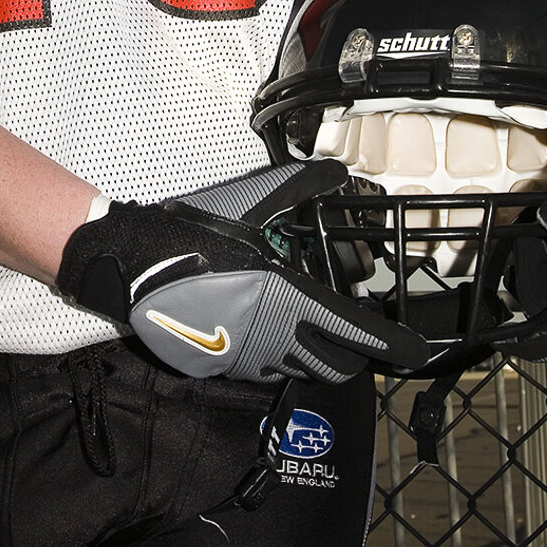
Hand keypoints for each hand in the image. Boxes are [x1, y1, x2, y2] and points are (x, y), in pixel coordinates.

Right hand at [57, 160, 428, 382]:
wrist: (132, 264)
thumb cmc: (192, 233)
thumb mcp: (249, 203)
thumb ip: (297, 187)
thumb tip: (335, 173)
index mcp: (288, 301)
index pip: (356, 333)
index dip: (391, 345)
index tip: (415, 352)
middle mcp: (274, 340)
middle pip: (334, 368)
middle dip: (350, 356)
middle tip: (352, 338)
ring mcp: (245, 360)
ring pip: (297, 372)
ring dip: (309, 356)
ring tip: (302, 330)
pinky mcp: (218, 368)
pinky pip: (259, 371)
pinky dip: (270, 357)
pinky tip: (257, 330)